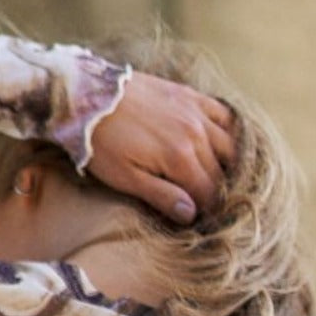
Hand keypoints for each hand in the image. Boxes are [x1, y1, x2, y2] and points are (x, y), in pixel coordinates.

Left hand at [85, 69, 238, 225]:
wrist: (88, 96)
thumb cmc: (103, 144)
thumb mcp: (126, 179)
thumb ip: (161, 196)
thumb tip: (191, 214)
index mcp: (180, 158)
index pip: (209, 193)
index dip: (207, 211)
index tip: (201, 219)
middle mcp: (195, 133)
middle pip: (219, 172)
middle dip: (215, 191)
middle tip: (205, 202)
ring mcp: (194, 111)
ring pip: (227, 145)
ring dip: (225, 165)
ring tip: (214, 178)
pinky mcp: (189, 95)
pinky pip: (223, 114)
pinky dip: (228, 131)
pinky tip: (222, 144)